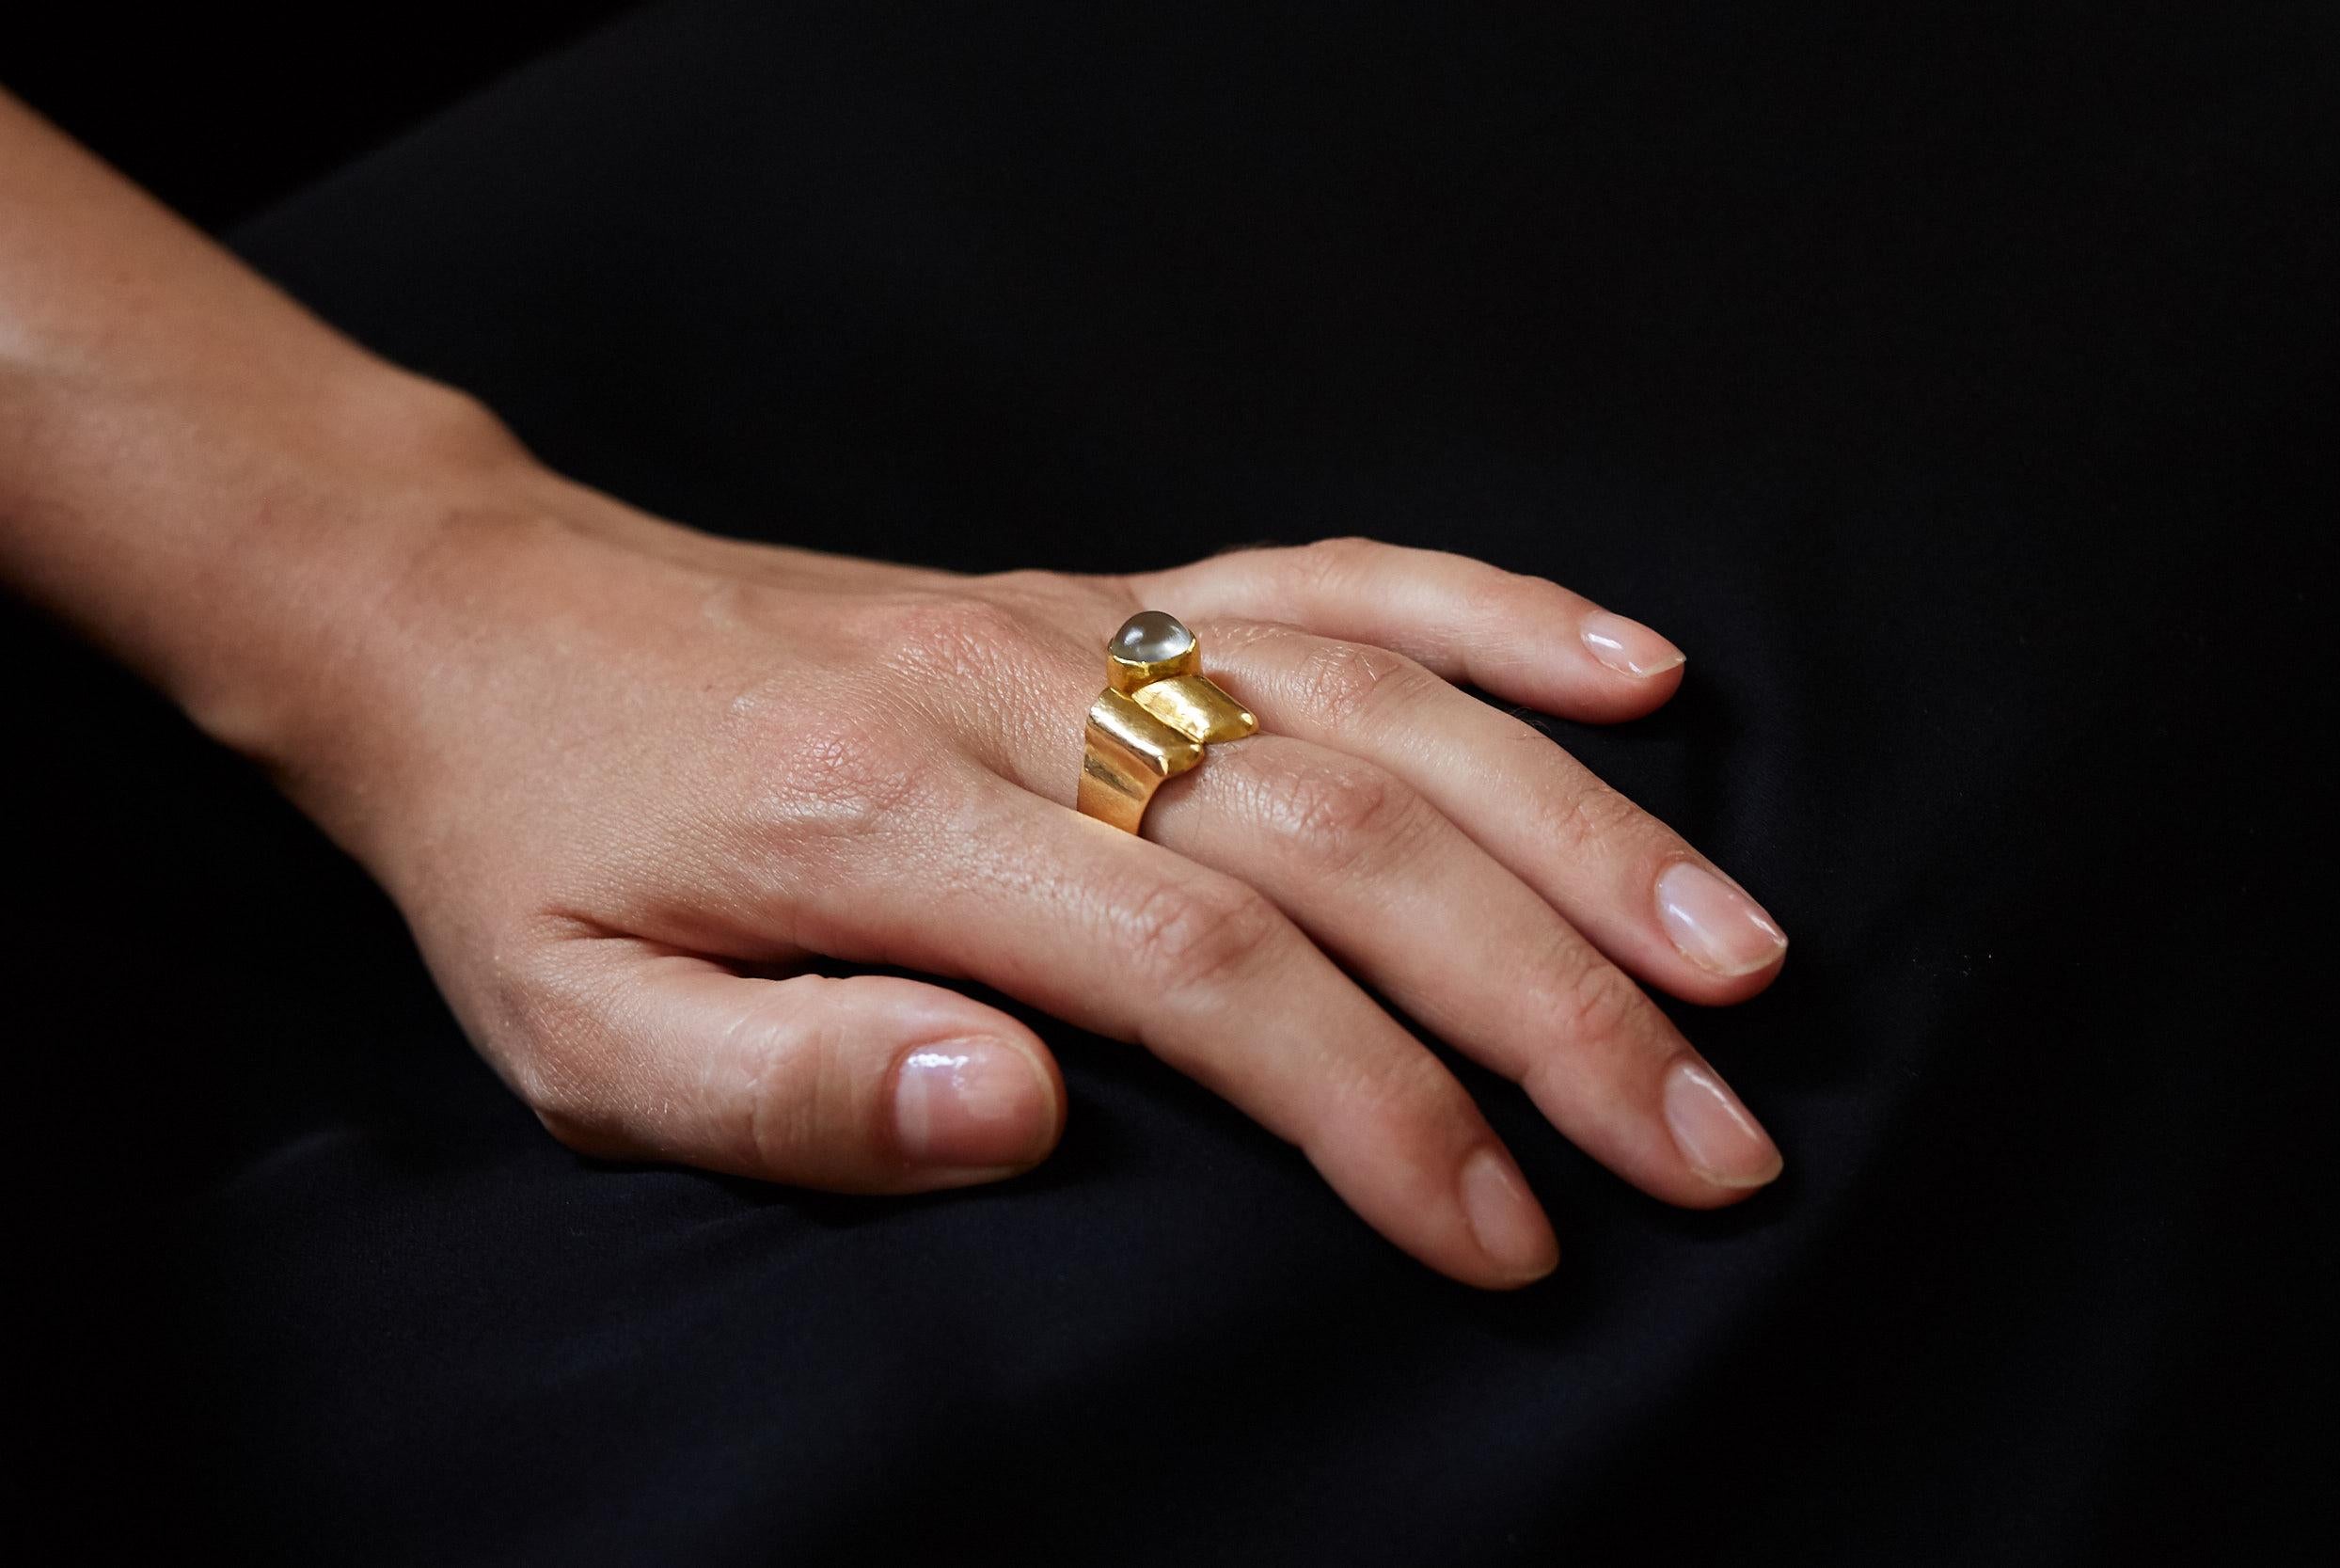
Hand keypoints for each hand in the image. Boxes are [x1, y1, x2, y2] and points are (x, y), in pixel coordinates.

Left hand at [0, 94, 1776, 1288]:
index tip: (1509, 1237)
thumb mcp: (581, 1037)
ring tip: (1735, 956)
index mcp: (885, 827)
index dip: (1378, 1105)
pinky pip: (1334, 578)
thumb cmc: (539, 858)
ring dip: (1578, 831)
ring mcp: (1082, 624)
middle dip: (1550, 1001)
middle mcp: (1019, 697)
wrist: (487, 626)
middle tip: (1710, 1143)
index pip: (1199, 965)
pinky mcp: (1107, 590)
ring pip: (1381, 705)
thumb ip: (794, 1087)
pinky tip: (1640, 676)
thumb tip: (1032, 1115)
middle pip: (1342, 836)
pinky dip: (1498, 616)